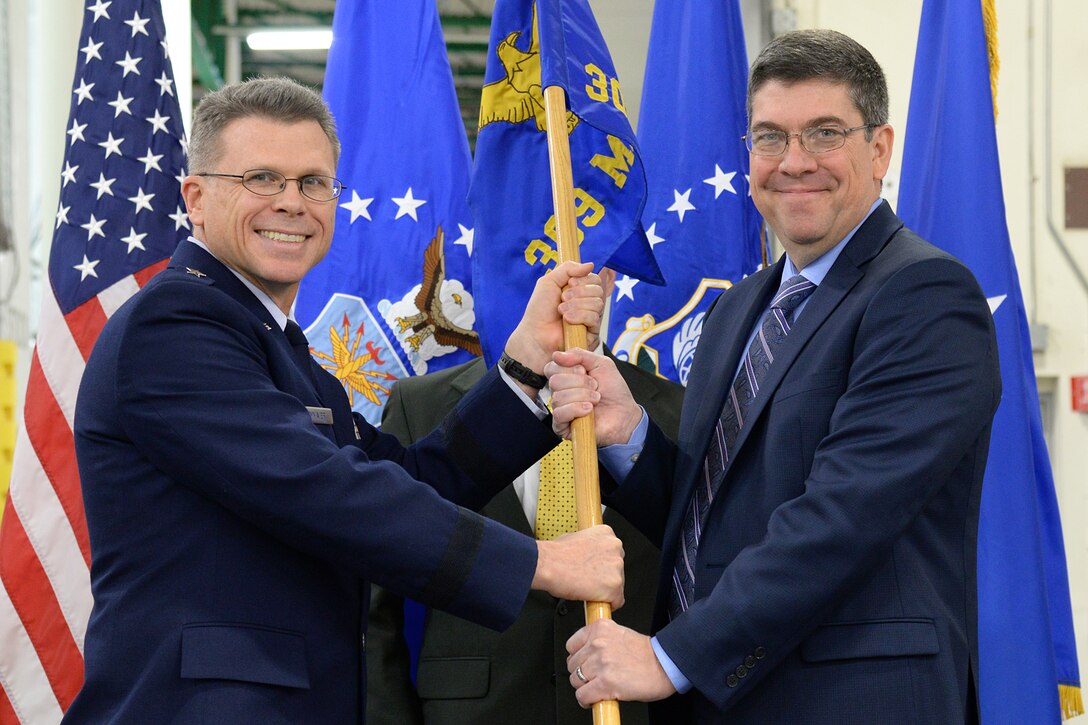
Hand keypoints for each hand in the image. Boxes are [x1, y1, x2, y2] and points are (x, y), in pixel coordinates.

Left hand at [503, 262, 603, 392]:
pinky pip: (595, 318)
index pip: (595, 279)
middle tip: (562, 299)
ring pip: (598, 303)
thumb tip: (591, 264)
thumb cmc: (539, 310)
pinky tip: (567, 320)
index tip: (569, 283)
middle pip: (598, 289)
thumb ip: (568, 268)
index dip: (584, 279)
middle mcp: (587, 303)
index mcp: (579, 290)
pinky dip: (580, 316)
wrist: (535, 334)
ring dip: (577, 305)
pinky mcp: (592, 332)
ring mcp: (591, 318)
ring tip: (561, 311)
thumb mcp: (549, 282)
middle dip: (579, 292)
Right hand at [532, 524, 623, 608]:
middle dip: (606, 576)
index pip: (614, 553)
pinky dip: (607, 604)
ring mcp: (616, 567)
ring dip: (605, 590)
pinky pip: (617, 601)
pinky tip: (594, 600)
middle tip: (590, 580)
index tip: (597, 569)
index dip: (604, 564)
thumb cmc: (556, 554)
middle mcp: (615, 548)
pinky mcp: (614, 586)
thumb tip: (588, 553)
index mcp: (607, 534)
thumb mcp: (575, 538)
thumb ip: (590, 545)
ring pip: (618, 585)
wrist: (549, 565)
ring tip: (587, 589)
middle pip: (618, 569)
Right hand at [546, 349, 641, 445]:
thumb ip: (580, 354)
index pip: (551, 367)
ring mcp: (560, 409)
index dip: (569, 368)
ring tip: (595, 400)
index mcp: (566, 376)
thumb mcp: (601, 364)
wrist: (624, 414)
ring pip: (558, 397)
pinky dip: (576, 409)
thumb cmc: (614, 391)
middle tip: (595, 387)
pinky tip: (588, 410)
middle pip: (554, 381)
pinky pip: (559, 414)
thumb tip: (557, 355)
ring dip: (582, 396)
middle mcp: (560, 392)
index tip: (584, 371)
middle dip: (580, 382)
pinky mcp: (562, 426)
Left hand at [566, 619, 676, 706]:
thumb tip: (585, 653)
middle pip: (572, 664)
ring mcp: (600, 663)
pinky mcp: (605, 683)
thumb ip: (600, 639)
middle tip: (594, 677)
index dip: (578, 657)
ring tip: (597, 687)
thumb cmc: (646, 653)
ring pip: (575, 680)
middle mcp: (598, 643)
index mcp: (601, 628)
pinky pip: (582, 696)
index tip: (584, 662)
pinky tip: (597, 698)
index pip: (571, 645)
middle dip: (581, 673)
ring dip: (585, 687)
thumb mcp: (620, 634)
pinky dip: (587, 701)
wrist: (665, 665)